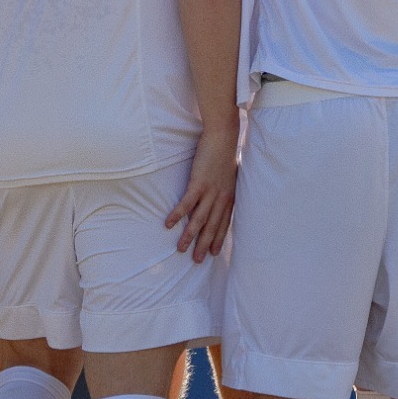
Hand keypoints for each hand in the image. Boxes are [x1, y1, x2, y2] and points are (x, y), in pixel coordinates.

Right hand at [165, 127, 237, 262]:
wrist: (223, 137)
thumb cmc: (225, 153)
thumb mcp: (229, 175)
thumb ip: (225, 187)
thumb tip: (220, 193)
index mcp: (229, 197)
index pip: (224, 223)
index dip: (218, 238)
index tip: (214, 253)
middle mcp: (221, 198)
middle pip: (212, 226)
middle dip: (204, 245)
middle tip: (197, 261)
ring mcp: (210, 192)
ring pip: (199, 220)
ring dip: (190, 236)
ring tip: (180, 249)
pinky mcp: (198, 183)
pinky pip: (186, 204)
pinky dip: (177, 215)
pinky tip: (168, 225)